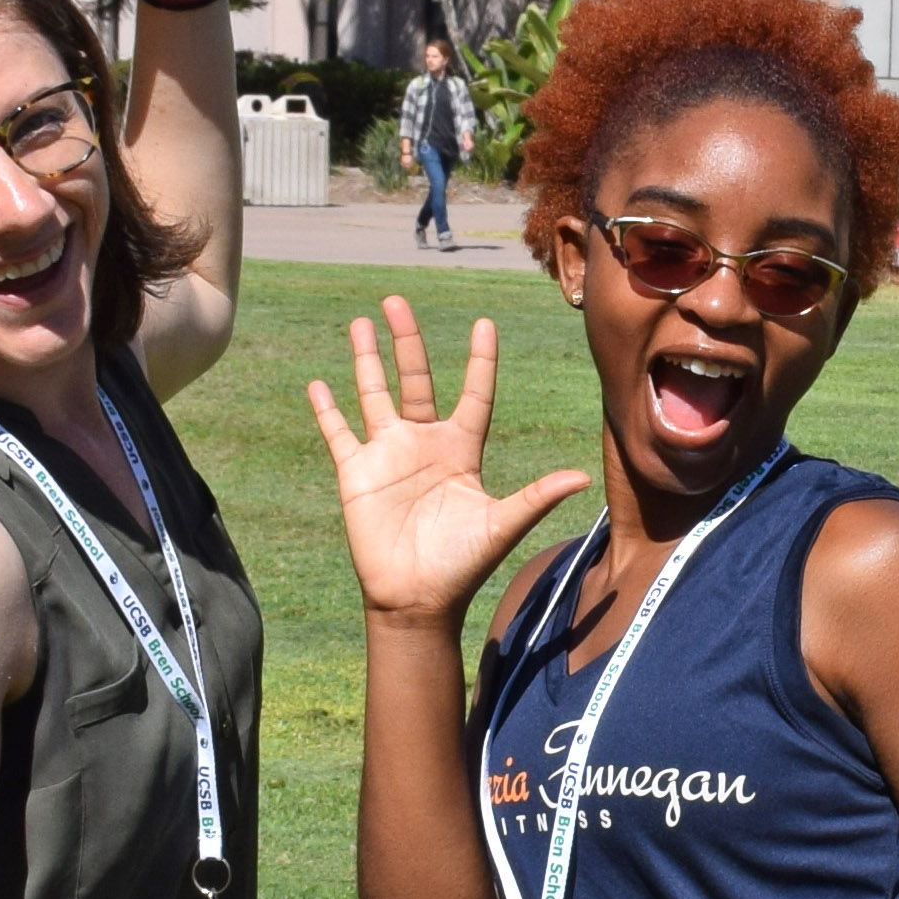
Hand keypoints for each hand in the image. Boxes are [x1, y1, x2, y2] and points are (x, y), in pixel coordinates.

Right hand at [308, 295, 594, 622]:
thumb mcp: (501, 524)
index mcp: (462, 449)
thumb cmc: (463, 564)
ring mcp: (388, 455)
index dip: (478, 360)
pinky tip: (317, 383)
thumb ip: (535, 496)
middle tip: (396, 300)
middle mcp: (424, 443)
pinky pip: (339, 433)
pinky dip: (328, 410)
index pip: (472, 393)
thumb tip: (581, 477)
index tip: (484, 323)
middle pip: (415, 379)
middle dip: (406, 340)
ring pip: (374, 394)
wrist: (416, 599)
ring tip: (359, 322)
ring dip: (366, 360)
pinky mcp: (357, 473)